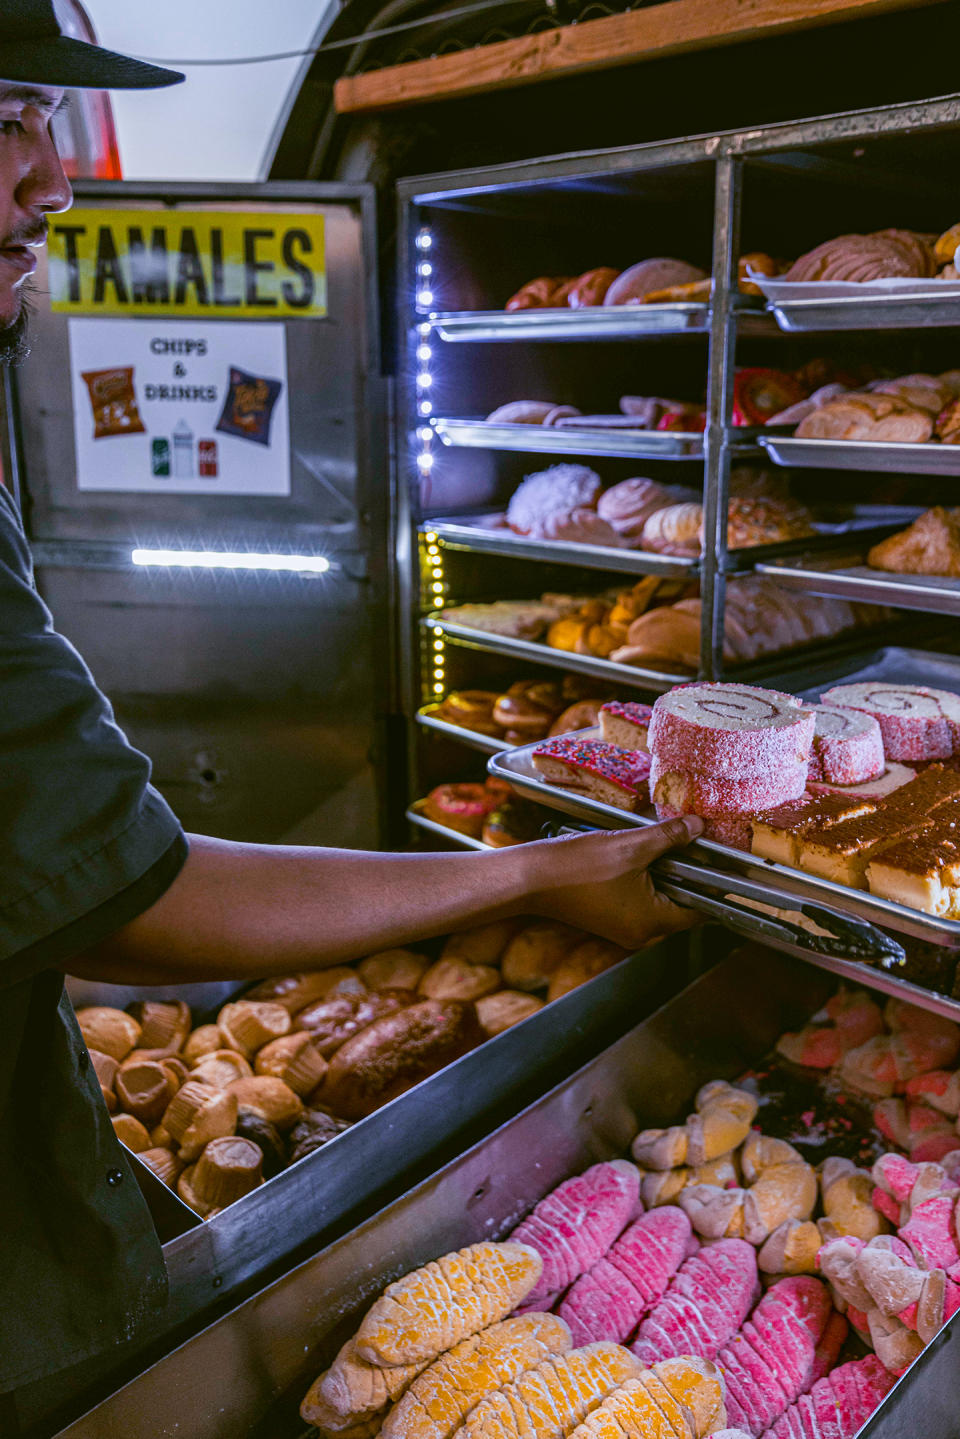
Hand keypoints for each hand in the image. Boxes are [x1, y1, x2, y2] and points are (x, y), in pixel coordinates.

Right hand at [521, 816, 703, 949]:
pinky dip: (645, 883)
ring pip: (659, 904)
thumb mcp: (631, 846)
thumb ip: (669, 837)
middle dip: (687, 877)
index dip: (714, 885)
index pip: (701, 910)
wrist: (531, 879)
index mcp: (652, 923)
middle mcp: (641, 934)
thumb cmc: (578, 867)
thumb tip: (698, 826)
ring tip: (663, 849)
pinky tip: (638, 859)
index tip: (723, 863)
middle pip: (681, 907)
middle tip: (692, 847)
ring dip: (664, 878)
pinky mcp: (609, 921)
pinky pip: (639, 904)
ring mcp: (623, 930)